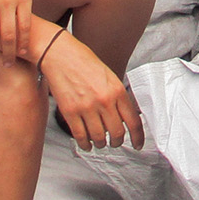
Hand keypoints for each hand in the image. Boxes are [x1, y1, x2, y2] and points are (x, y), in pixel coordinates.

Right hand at [37, 29, 144, 149]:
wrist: (60, 54)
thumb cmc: (84, 62)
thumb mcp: (109, 76)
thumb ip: (117, 96)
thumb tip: (125, 117)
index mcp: (117, 90)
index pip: (133, 121)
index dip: (138, 137)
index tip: (138, 144)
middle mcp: (104, 100)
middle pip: (117, 133)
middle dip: (118, 142)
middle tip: (116, 142)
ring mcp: (86, 107)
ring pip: (99, 138)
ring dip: (101, 144)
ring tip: (101, 142)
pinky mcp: (70, 112)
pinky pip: (81, 136)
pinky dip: (85, 144)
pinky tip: (87, 144)